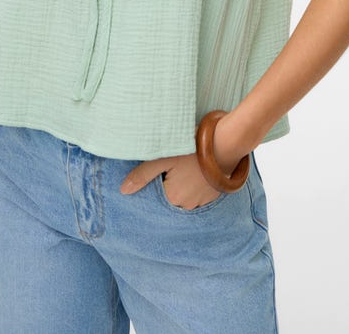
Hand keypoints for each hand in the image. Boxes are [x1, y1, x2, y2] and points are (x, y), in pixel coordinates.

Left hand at [120, 124, 246, 209]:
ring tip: (184, 165)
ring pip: (185, 195)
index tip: (160, 168)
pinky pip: (199, 193)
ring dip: (182, 184)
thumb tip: (123, 191)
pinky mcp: (214, 194)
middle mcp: (187, 205)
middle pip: (170, 196)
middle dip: (168, 183)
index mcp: (172, 198)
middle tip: (173, 164)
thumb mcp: (164, 158)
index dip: (156, 180)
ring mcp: (203, 201)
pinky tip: (195, 169)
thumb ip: (142, 174)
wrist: (225, 144)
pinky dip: (195, 184)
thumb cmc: (192, 150)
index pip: (155, 195)